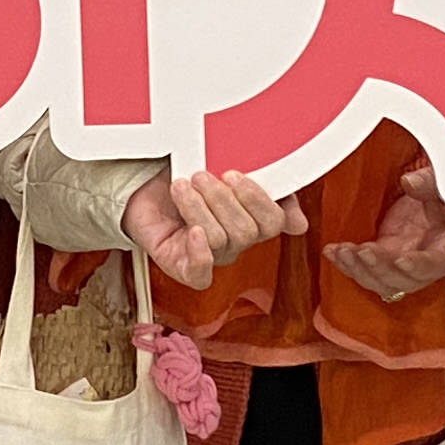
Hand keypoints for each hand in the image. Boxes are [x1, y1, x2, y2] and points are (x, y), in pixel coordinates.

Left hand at [125, 169, 303, 288]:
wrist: (146, 190)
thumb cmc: (189, 180)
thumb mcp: (227, 170)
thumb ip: (267, 188)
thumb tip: (298, 224)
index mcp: (253, 221)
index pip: (273, 222)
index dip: (256, 199)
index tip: (233, 174)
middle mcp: (236, 243)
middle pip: (245, 231)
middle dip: (220, 198)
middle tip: (201, 177)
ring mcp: (212, 257)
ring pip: (218, 239)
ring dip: (197, 208)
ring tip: (181, 186)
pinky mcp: (185, 269)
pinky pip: (201, 274)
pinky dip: (199, 252)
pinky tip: (191, 231)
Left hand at [328, 159, 444, 299]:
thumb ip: (433, 184)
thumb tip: (410, 182)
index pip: (439, 263)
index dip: (419, 265)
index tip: (401, 260)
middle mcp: (434, 262)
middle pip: (407, 280)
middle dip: (381, 269)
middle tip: (363, 252)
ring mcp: (410, 261)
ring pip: (385, 281)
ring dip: (361, 271)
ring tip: (342, 254)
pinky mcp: (391, 254)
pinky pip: (371, 269)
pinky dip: (351, 264)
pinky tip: (336, 253)